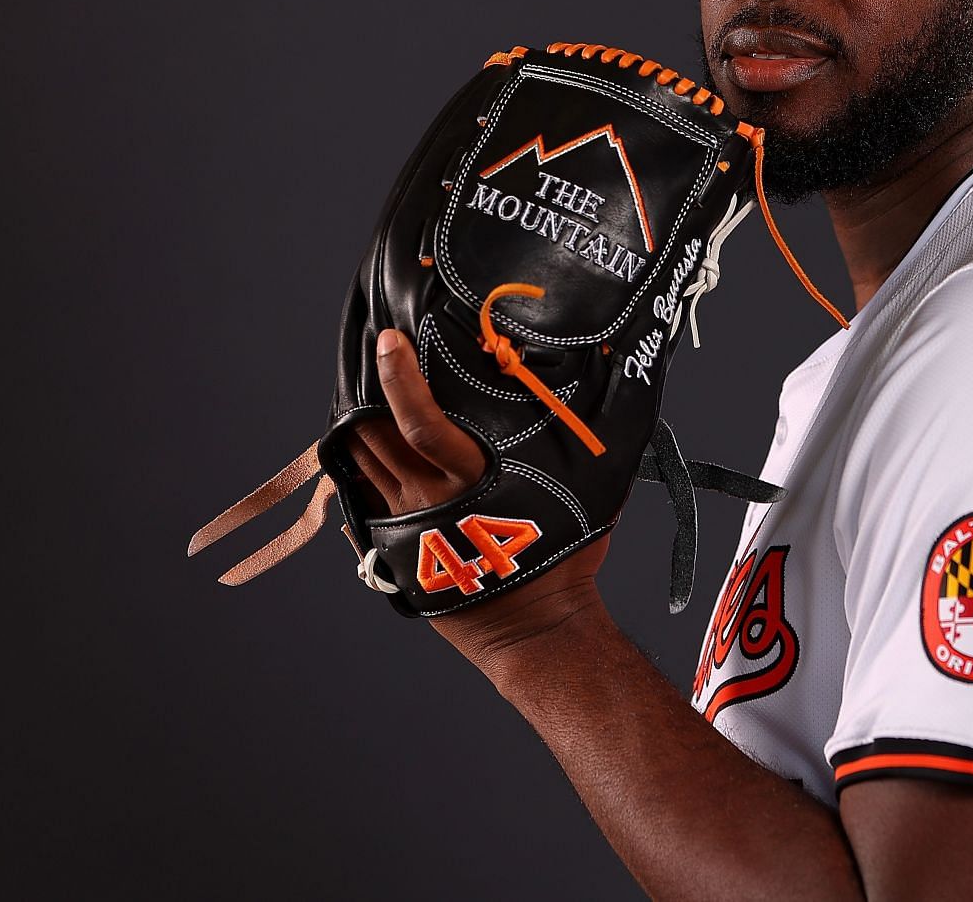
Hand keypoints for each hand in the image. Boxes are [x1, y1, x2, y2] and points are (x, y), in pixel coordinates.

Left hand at [349, 328, 609, 670]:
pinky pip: (361, 494)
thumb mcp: (584, 490)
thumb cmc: (565, 558)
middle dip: (369, 394)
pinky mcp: (394, 544)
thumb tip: (613, 380)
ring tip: (369, 397)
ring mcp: (405, 522)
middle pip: (373, 434)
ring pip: (361, 461)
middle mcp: (429, 497)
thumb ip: (583, 436)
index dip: (400, 379)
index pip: (419, 422)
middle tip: (376, 359)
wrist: (536, 630)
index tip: (390, 342)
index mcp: (470, 478)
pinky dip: (359, 465)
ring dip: (360, 427)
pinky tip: (371, 448)